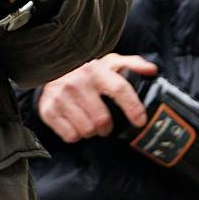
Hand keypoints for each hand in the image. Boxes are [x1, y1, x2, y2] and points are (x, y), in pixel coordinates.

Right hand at [35, 54, 158, 142]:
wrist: (48, 71)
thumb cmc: (86, 72)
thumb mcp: (108, 63)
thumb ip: (131, 65)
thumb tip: (151, 70)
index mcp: (95, 70)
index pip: (119, 89)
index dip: (133, 108)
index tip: (139, 121)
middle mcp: (76, 82)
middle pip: (102, 120)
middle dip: (108, 127)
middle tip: (106, 124)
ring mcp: (60, 97)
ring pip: (87, 130)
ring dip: (92, 131)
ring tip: (89, 122)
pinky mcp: (48, 110)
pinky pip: (70, 136)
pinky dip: (76, 135)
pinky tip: (75, 123)